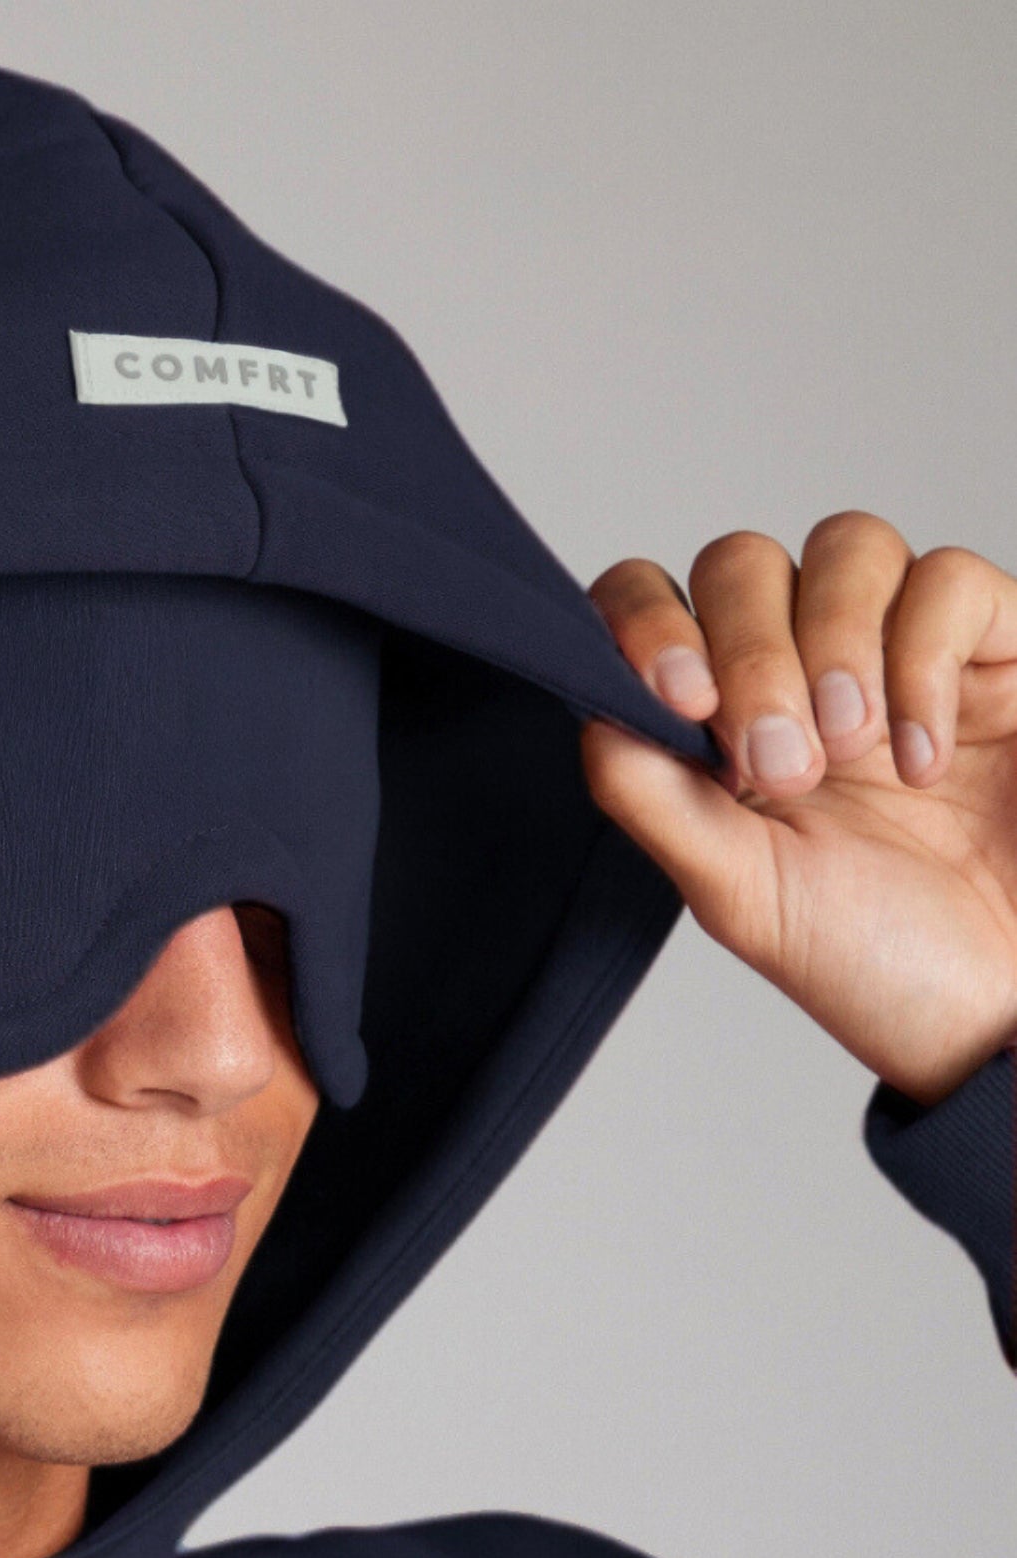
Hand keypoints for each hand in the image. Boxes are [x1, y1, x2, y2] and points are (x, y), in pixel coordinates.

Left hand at [581, 518, 1016, 1100]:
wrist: (997, 1007)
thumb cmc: (876, 961)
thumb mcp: (738, 890)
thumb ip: (652, 798)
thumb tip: (586, 708)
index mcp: (721, 726)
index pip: (654, 608)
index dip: (649, 622)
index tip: (679, 696)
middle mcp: (802, 671)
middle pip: (741, 564)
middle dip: (749, 650)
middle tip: (784, 764)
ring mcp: (899, 650)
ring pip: (844, 546)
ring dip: (831, 643)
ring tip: (853, 752)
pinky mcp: (995, 647)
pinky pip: (947, 580)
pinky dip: (923, 662)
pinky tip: (923, 758)